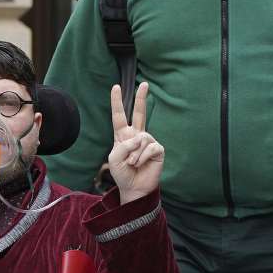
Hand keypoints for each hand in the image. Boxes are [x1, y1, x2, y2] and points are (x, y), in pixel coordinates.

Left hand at [107, 82, 163, 203]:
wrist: (134, 188)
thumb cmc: (122, 173)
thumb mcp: (115, 157)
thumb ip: (124, 145)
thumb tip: (140, 138)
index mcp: (122, 136)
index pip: (119, 116)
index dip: (116, 102)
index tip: (115, 87)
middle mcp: (136, 135)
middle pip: (139, 113)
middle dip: (141, 98)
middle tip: (144, 84)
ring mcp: (148, 141)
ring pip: (141, 138)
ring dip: (134, 154)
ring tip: (132, 164)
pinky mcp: (157, 149)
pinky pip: (149, 147)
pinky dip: (142, 157)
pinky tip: (140, 165)